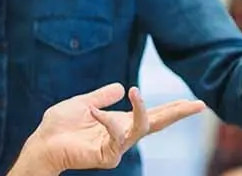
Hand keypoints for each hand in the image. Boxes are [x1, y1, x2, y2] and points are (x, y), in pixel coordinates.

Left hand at [21, 83, 204, 172]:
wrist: (43, 142)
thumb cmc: (60, 126)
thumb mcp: (84, 103)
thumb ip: (102, 97)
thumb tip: (121, 85)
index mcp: (120, 122)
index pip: (152, 114)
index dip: (172, 108)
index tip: (195, 102)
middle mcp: (123, 134)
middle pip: (157, 123)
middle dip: (177, 114)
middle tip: (199, 104)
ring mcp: (116, 146)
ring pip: (140, 129)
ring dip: (141, 110)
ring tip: (135, 92)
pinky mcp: (107, 155)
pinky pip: (114, 137)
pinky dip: (106, 121)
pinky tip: (94, 112)